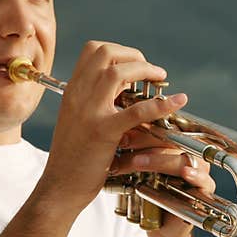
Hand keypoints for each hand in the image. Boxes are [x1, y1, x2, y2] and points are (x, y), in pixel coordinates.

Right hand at [34, 41, 188, 218]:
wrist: (59, 187)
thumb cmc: (71, 159)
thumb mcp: (76, 121)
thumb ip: (92, 103)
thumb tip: (120, 91)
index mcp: (71, 91)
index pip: (93, 50)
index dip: (119, 51)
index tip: (134, 65)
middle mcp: (77, 95)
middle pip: (106, 52)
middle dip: (134, 56)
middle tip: (151, 72)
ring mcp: (89, 112)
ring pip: (119, 72)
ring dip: (146, 70)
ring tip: (160, 80)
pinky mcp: (103, 132)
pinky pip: (136, 111)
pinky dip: (160, 104)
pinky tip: (177, 102)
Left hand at [109, 125, 215, 236]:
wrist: (158, 226)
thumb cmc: (147, 195)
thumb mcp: (136, 171)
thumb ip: (131, 152)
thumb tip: (113, 132)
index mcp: (175, 144)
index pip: (160, 127)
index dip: (140, 127)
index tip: (119, 129)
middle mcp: (189, 153)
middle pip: (171, 139)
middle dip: (146, 141)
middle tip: (124, 142)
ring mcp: (199, 169)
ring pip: (183, 157)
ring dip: (160, 159)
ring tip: (137, 162)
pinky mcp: (205, 189)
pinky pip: (203, 179)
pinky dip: (194, 175)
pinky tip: (183, 172)